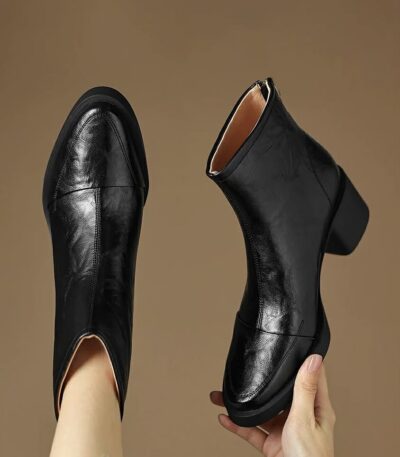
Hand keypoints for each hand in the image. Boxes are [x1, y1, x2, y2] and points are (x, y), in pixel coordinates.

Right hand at [210, 354, 335, 456]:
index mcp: (316, 408)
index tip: (292, 346)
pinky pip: (252, 431)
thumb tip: (313, 359)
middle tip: (248, 369)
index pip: (310, 377)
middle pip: (279, 394)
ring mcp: (286, 432)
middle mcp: (301, 418)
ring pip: (261, 412)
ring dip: (243, 404)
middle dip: (261, 382)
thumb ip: (303, 389)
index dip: (301, 361)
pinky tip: (225, 417)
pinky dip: (237, 425)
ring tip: (223, 395)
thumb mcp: (304, 419)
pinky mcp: (273, 446)